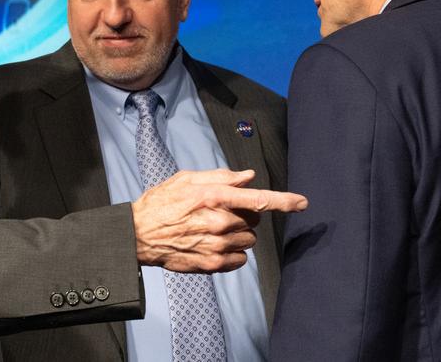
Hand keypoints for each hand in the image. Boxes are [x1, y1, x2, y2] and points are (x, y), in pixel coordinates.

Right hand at [131, 168, 307, 272]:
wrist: (138, 235)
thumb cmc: (161, 203)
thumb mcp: (186, 180)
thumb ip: (220, 177)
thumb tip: (248, 176)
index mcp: (213, 197)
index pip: (258, 200)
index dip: (284, 201)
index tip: (302, 202)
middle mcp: (218, 221)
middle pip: (253, 220)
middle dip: (243, 215)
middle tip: (218, 213)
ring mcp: (216, 245)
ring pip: (249, 240)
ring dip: (238, 235)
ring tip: (212, 230)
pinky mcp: (213, 264)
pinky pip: (240, 260)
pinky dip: (233, 253)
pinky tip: (212, 244)